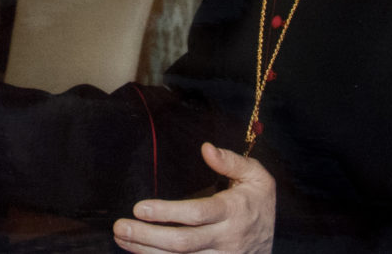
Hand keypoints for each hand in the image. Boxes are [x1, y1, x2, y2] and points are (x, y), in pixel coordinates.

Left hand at [112, 143, 274, 253]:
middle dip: (148, 236)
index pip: (197, 214)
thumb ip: (232, 161)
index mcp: (234, 212)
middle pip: (183, 242)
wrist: (272, 242)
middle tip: (120, 226)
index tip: (139, 208)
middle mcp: (226, 239)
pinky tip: (137, 251)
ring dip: (146, 251)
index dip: (167, 212)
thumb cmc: (258, 203)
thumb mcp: (257, 177)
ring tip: (121, 238)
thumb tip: (207, 148)